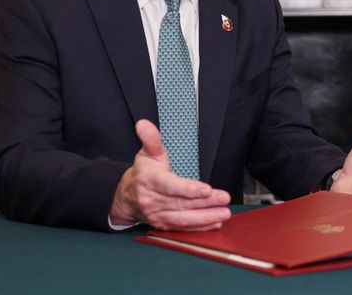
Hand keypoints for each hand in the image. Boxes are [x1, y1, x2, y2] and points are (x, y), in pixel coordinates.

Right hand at [109, 119, 231, 229]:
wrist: (126, 197)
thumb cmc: (143, 172)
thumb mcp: (147, 153)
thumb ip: (150, 139)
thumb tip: (143, 124)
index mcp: (149, 180)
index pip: (170, 186)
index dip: (189, 189)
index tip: (207, 189)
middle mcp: (152, 200)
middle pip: (182, 203)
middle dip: (206, 203)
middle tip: (225, 198)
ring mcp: (157, 215)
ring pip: (183, 219)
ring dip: (206, 218)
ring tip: (224, 213)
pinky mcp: (163, 225)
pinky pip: (182, 228)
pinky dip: (199, 227)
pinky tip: (215, 224)